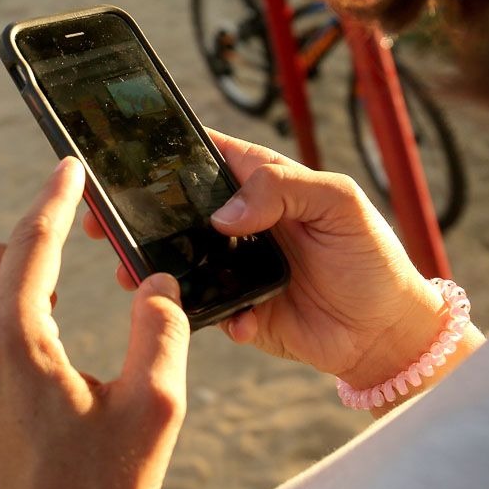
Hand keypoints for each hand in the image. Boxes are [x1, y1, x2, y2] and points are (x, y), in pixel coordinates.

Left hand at [0, 158, 190, 488]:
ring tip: (42, 335)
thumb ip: (163, 333)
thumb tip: (156, 285)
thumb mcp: (154, 415)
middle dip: (3, 248)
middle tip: (50, 279)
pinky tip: (17, 387)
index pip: (32, 241)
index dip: (55, 197)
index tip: (67, 169)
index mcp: (14, 341)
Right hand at [85, 129, 461, 396]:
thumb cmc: (372, 258)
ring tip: (130, 270)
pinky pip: (200, 308)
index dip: (161, 153)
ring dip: (150, 264)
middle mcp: (240, 222)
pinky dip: (198, 310)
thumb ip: (284, 189)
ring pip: (176, 259)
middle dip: (136, 213)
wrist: (388, 334)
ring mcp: (233, 267)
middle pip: (174, 209)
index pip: (201, 156)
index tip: (121, 160)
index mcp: (261, 183)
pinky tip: (214, 313)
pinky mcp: (234, 310)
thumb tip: (225, 213)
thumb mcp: (339, 203)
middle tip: (101, 222)